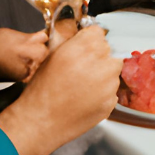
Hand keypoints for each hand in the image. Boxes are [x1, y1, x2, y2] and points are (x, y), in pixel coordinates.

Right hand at [0, 26, 121, 154]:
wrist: (40, 121)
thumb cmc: (42, 90)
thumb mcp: (53, 56)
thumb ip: (74, 44)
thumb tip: (86, 38)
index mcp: (83, 48)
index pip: (98, 33)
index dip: (91, 40)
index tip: (86, 47)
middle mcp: (100, 63)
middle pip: (110, 51)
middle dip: (100, 57)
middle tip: (84, 68)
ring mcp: (108, 84)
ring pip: (113, 71)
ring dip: (103, 74)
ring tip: (83, 85)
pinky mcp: (111, 102)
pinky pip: (112, 91)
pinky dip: (102, 93)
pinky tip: (86, 98)